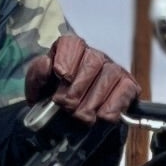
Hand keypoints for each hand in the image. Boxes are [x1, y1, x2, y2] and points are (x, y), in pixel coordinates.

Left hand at [26, 29, 140, 127]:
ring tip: (81, 116)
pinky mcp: (128, 86)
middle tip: (66, 106)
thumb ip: (37, 74)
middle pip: (92, 60)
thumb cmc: (55, 99)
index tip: (61, 75)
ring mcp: (114, 69)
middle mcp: (94, 56)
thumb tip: (47, 64)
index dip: (66, 58)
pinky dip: (112, 105)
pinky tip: (101, 116)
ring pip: (110, 74)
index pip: (71, 43)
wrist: (69, 123)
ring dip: (93, 99)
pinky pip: (126, 89)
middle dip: (77, 87)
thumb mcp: (39, 89)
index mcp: (70, 52)